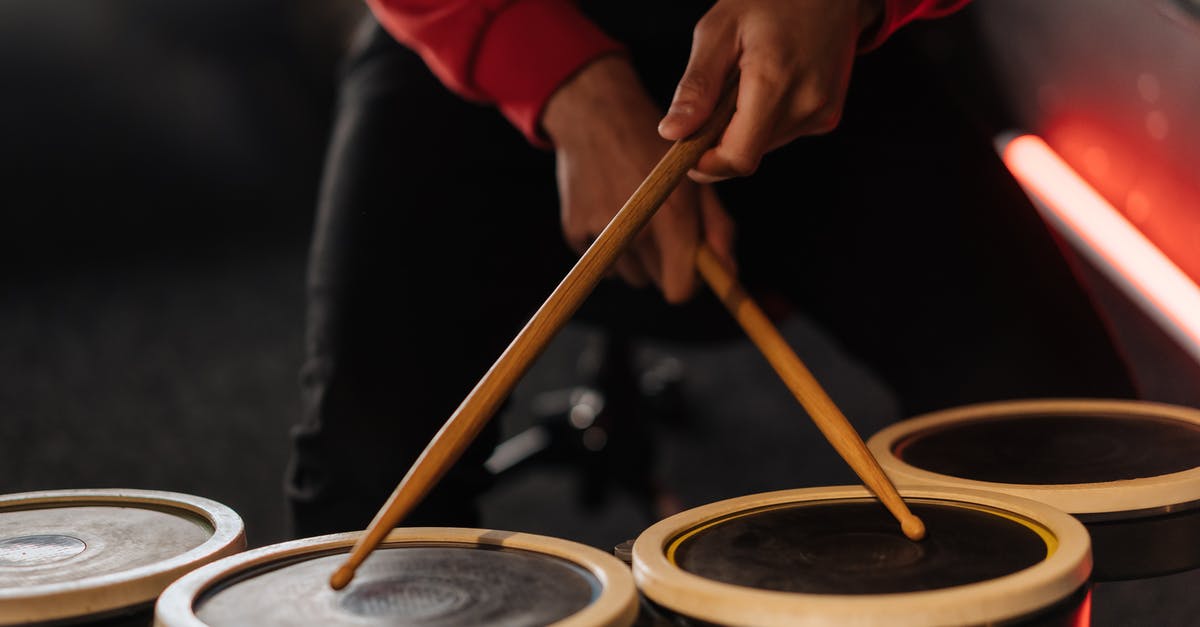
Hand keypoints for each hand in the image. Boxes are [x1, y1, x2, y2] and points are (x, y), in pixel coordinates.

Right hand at [542, 56, 735, 303]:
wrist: (595, 114)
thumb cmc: (654, 147)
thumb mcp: (696, 177)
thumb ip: (717, 228)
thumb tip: (727, 272)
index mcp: (672, 217)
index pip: (679, 289)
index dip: (689, 283)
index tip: (690, 266)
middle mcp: (636, 230)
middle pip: (655, 283)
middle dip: (665, 265)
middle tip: (663, 230)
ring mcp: (601, 232)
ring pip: (629, 275)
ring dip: (636, 257)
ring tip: (636, 215)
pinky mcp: (575, 230)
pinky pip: (599, 261)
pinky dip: (607, 246)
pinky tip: (610, 210)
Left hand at [658, 0, 883, 181]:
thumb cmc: (769, 0)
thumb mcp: (719, 30)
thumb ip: (697, 86)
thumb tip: (671, 133)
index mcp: (775, 82)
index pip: (738, 158)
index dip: (706, 165)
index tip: (685, 149)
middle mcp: (806, 105)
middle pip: (747, 153)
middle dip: (721, 137)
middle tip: (716, 94)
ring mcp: (822, 113)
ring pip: (763, 145)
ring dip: (744, 126)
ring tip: (748, 79)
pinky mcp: (828, 116)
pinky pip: (782, 132)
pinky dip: (766, 117)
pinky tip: (771, 81)